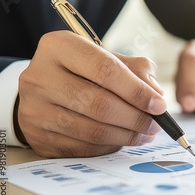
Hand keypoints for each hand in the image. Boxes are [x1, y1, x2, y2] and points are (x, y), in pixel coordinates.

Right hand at [17, 31, 166, 157]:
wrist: (41, 89)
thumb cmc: (82, 71)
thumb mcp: (106, 57)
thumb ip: (135, 69)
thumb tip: (156, 94)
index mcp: (59, 47)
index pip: (105, 70)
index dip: (137, 91)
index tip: (160, 105)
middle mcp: (40, 76)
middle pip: (99, 105)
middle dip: (136, 118)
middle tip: (156, 125)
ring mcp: (34, 109)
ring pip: (92, 131)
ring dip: (126, 136)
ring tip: (145, 134)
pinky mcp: (37, 136)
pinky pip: (82, 148)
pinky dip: (109, 146)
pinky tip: (123, 140)